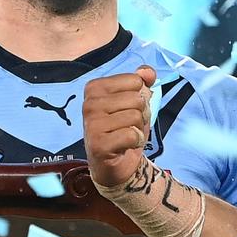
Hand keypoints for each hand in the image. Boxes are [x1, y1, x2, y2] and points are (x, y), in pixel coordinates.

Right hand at [83, 65, 155, 187]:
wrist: (116, 165)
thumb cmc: (123, 130)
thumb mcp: (135, 102)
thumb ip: (141, 82)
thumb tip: (147, 72)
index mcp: (94, 88)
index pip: (135, 80)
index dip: (139, 96)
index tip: (127, 110)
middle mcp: (89, 104)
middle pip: (136, 99)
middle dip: (140, 114)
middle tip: (128, 126)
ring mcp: (92, 124)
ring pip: (135, 116)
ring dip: (138, 129)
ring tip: (126, 136)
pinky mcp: (98, 144)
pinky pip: (132, 134)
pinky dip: (135, 142)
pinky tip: (125, 146)